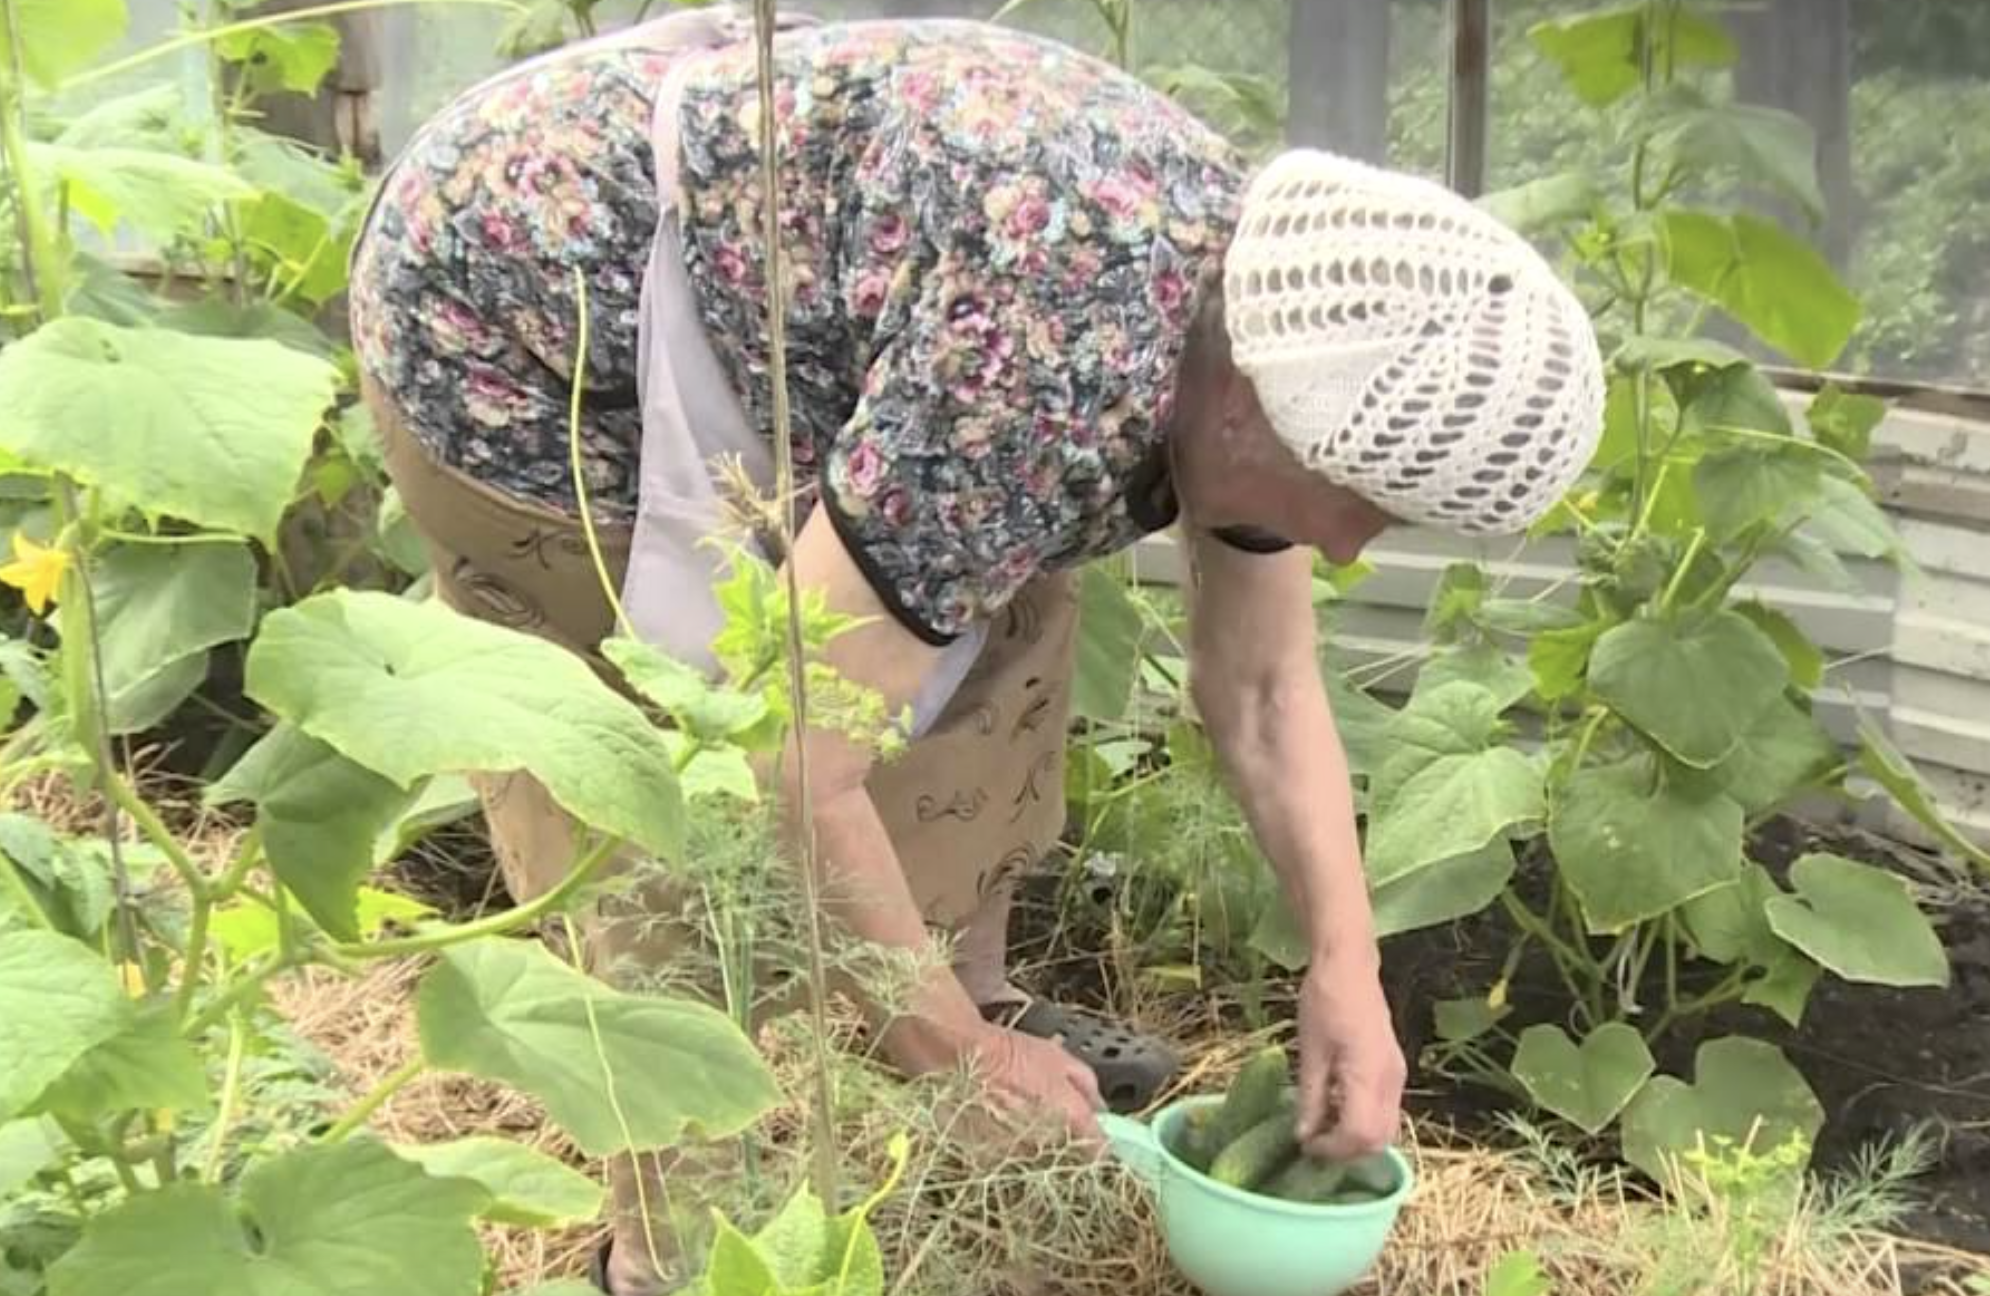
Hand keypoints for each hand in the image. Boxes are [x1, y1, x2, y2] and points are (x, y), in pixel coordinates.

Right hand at [889, 1017, 1105, 1149]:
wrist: (953, 1057)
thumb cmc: (1004, 1052)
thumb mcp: (1056, 1056)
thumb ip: (1086, 1086)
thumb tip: (1100, 1109)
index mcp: (1069, 1119)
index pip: (1099, 1151)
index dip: (1099, 1146)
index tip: (1096, 1142)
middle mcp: (1045, 1144)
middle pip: (1064, 1158)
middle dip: (1061, 1143)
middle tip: (1044, 1118)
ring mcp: (1014, 1156)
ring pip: (1033, 1161)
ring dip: (1029, 1146)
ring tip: (1012, 1116)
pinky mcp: (985, 1162)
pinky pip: (1003, 1160)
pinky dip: (1002, 1147)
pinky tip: (992, 1122)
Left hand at [1294, 952, 1405, 1159]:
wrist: (1349, 967)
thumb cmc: (1323, 1003)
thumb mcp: (1310, 1052)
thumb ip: (1311, 1098)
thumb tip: (1303, 1136)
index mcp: (1370, 1076)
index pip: (1360, 1135)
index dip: (1333, 1149)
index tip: (1306, 1147)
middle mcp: (1393, 1081)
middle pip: (1380, 1139)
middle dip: (1348, 1151)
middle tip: (1315, 1144)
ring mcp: (1398, 1076)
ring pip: (1387, 1129)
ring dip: (1358, 1139)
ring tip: (1324, 1130)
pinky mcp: (1395, 1070)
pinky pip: (1387, 1111)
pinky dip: (1365, 1122)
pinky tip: (1338, 1111)